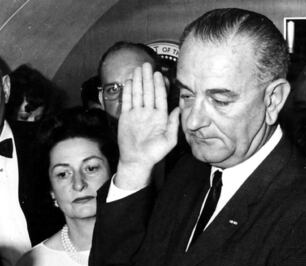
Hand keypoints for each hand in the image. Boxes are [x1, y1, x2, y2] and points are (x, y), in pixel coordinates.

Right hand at [115, 62, 179, 189]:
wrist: (136, 160)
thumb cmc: (154, 153)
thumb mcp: (169, 140)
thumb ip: (174, 124)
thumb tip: (179, 109)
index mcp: (160, 116)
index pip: (159, 97)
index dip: (159, 85)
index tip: (158, 74)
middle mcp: (149, 112)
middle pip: (148, 92)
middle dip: (148, 78)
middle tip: (147, 65)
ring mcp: (137, 113)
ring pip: (138, 93)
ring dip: (138, 81)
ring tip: (138, 69)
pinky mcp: (126, 116)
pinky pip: (127, 101)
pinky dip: (128, 91)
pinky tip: (130, 81)